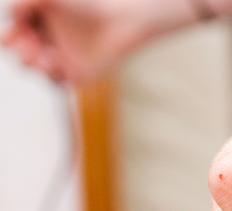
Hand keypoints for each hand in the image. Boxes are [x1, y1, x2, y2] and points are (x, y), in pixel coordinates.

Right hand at [1, 0, 197, 80]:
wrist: (120, 21)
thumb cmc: (87, 4)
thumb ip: (27, 2)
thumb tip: (13, 13)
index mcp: (35, 23)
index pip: (12, 35)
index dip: (9, 37)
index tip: (13, 33)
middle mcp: (46, 42)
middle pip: (20, 53)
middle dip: (19, 50)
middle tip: (28, 44)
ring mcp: (60, 60)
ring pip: (34, 68)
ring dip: (31, 62)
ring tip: (41, 54)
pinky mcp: (76, 75)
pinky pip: (56, 81)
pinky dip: (52, 73)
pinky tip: (56, 61)